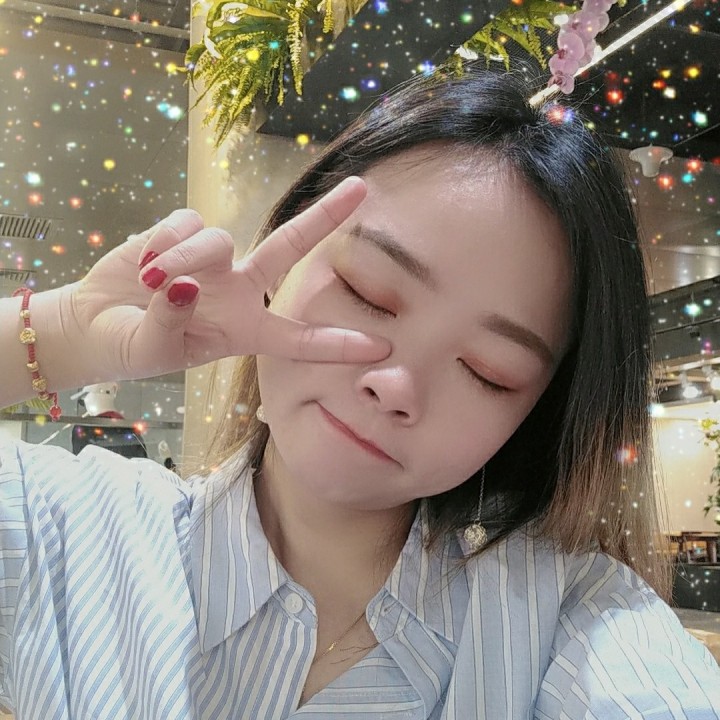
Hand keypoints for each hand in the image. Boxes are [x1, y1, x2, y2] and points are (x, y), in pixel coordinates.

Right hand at [67, 177, 389, 381]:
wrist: (93, 324)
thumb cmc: (130, 347)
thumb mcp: (150, 350)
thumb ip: (170, 321)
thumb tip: (186, 284)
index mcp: (244, 330)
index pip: (297, 339)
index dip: (337, 345)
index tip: (380, 349)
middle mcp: (239, 290)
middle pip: (289, 248)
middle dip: (324, 217)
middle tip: (363, 188)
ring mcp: (214, 259)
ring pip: (218, 238)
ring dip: (184, 256)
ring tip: (149, 281)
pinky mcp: (182, 233)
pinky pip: (187, 222)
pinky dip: (164, 241)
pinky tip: (144, 262)